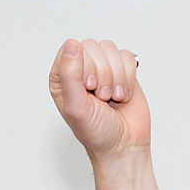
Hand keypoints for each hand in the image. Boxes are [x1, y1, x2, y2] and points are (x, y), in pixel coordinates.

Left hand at [48, 38, 155, 189]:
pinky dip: (128, 78)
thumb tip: (71, 45)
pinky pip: (127, 57)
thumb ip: (70, 75)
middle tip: (101, 97)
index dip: (84, 66)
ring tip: (112, 98)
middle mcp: (80, 69)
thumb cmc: (96, 132)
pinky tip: (122, 95)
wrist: (124, 145)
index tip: (88, 88)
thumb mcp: (76, 106)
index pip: (71, 49)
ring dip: (116, 77)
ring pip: (111, 49)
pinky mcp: (122, 70)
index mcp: (62, 77)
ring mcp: (102, 68)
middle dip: (102, 74)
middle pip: (92, 46)